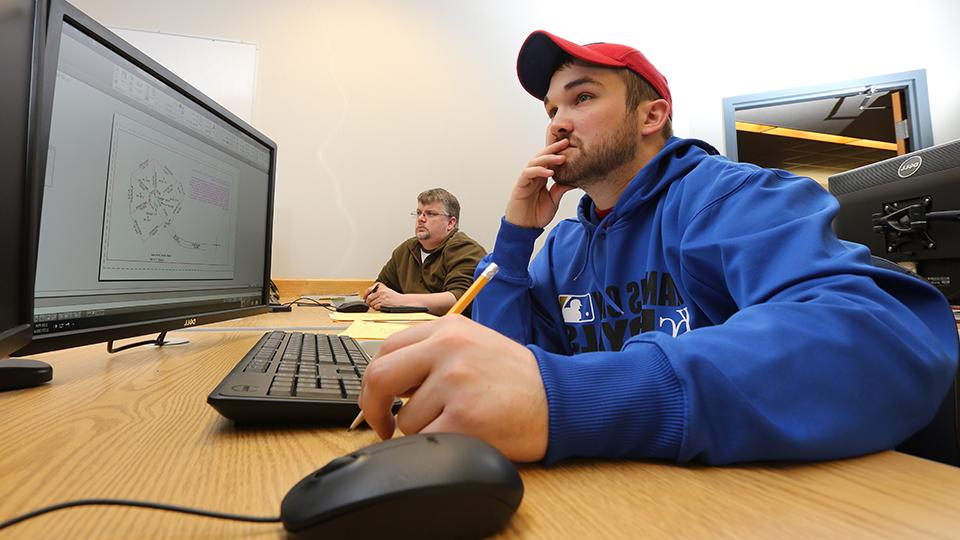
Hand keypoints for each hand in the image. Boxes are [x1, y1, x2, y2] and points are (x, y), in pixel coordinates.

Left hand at [358, 315, 548, 461]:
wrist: (559, 399)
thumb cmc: (516, 379)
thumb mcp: (473, 345)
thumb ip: (431, 354)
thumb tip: (388, 385)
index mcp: (447, 328)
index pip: (387, 349)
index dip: (375, 381)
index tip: (380, 401)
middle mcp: (448, 348)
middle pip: (380, 377)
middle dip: (373, 408)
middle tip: (382, 425)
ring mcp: (455, 381)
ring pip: (405, 419)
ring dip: (421, 431)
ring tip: (457, 423)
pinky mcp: (464, 416)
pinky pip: (424, 440)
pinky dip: (435, 447)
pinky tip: (461, 437)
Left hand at [363, 283, 403, 309]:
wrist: (402, 301)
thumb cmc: (394, 297)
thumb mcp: (386, 291)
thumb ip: (378, 292)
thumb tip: (368, 296)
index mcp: (381, 287)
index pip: (369, 290)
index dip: (365, 295)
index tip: (364, 298)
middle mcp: (381, 291)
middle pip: (369, 298)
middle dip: (369, 302)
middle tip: (371, 304)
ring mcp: (382, 297)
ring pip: (372, 303)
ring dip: (373, 306)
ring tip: (378, 305)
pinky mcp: (384, 303)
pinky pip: (376, 307)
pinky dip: (377, 308)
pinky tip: (380, 307)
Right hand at [505, 139, 577, 228]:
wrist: (525, 228)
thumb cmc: (536, 215)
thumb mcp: (554, 200)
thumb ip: (561, 189)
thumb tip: (575, 180)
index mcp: (541, 177)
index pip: (549, 160)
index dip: (558, 151)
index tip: (570, 145)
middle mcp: (533, 176)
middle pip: (541, 156)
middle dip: (553, 148)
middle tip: (566, 142)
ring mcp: (526, 179)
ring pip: (534, 162)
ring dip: (547, 159)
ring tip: (561, 158)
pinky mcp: (520, 185)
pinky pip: (528, 173)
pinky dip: (538, 170)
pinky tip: (549, 172)